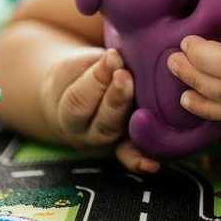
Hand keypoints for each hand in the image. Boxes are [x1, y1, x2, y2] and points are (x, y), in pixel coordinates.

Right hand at [40, 48, 161, 174]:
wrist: (72, 100)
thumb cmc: (79, 75)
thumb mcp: (80, 65)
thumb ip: (98, 64)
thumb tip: (119, 56)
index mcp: (68, 109)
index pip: (80, 98)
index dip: (97, 78)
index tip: (113, 56)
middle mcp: (85, 134)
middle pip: (101, 122)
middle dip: (116, 99)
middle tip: (127, 76)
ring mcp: (106, 145)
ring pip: (118, 139)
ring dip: (134, 123)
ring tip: (148, 107)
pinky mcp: (123, 148)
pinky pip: (130, 157)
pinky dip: (140, 161)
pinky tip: (153, 164)